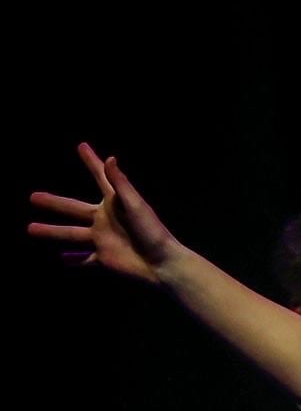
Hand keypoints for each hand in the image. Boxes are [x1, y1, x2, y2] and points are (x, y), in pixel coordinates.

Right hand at [29, 144, 178, 281]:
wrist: (161, 264)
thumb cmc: (152, 232)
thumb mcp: (135, 205)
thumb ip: (120, 183)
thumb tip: (110, 158)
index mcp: (113, 202)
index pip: (99, 177)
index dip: (91, 161)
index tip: (82, 146)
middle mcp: (104, 219)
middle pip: (73, 208)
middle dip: (53, 202)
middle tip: (32, 197)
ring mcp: (102, 239)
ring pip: (71, 234)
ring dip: (52, 232)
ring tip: (30, 228)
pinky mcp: (104, 258)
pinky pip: (85, 259)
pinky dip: (74, 260)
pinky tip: (61, 259)